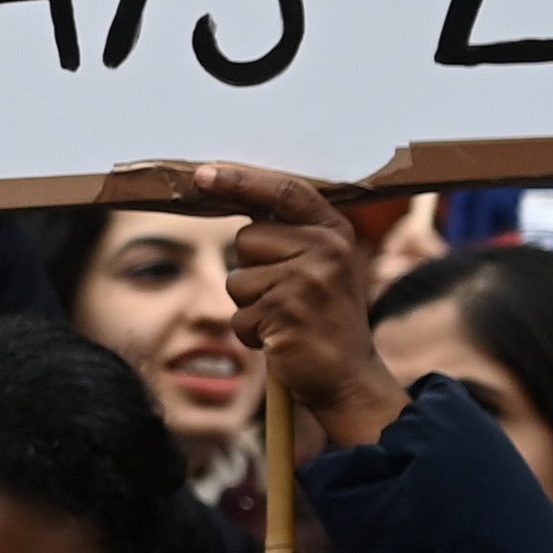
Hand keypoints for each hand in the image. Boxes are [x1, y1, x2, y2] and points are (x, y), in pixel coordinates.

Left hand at [192, 162, 409, 451]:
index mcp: (335, 231)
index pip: (283, 191)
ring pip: (237, 278)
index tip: (202, 174)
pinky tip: (281, 340)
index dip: (240, 179)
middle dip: (252, 268)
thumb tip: (227, 188)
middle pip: (247, 238)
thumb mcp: (322, 263)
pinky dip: (250, 332)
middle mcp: (327, 250)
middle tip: (289, 297)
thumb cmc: (324, 317)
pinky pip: (239, 315)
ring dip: (250, 304)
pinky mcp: (286, 314)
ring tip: (287, 319)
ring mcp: (308, 282)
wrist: (350, 378)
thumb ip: (289, 230)